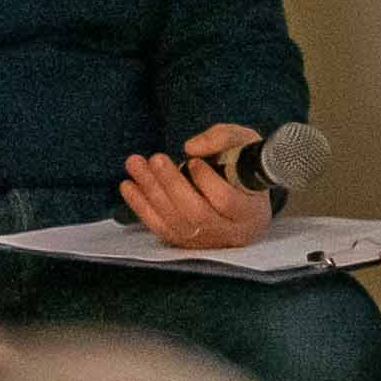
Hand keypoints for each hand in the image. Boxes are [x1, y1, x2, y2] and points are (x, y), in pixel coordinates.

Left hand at [117, 130, 274, 254]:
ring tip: (135, 164)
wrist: (246, 194)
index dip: (207, 183)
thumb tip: (190, 148)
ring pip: (175, 222)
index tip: (194, 161)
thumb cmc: (247, 166)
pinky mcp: (186, 242)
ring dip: (151, 192)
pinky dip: (141, 207)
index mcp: (252, 210)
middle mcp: (230, 232)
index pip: (227, 202)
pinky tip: (128, 186)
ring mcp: (206, 240)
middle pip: (196, 214)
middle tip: (156, 159)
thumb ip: (223, 138)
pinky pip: (160, 228)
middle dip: (172, 184)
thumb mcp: (245, 143)